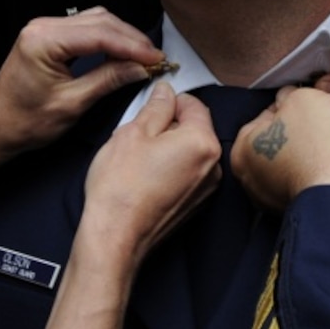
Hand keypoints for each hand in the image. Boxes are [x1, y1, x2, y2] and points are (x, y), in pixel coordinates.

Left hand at [0, 7, 166, 160]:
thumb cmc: (25, 122)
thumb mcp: (72, 104)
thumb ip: (108, 80)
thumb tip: (139, 68)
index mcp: (43, 41)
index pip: (100, 34)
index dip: (133, 46)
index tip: (156, 59)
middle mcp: (41, 27)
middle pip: (100, 21)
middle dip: (131, 39)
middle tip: (155, 59)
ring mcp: (43, 29)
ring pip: (95, 21)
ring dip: (121, 37)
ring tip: (143, 57)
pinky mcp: (48, 36)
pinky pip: (84, 28)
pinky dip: (107, 38)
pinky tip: (121, 52)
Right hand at [80, 84, 220, 271]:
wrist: (116, 236)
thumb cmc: (120, 186)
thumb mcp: (133, 132)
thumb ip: (155, 107)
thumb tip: (166, 92)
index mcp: (202, 142)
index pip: (194, 104)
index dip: (169, 101)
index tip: (150, 108)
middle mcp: (213, 165)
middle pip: (194, 129)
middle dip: (169, 127)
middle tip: (138, 137)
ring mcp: (207, 188)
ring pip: (189, 152)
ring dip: (168, 148)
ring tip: (139, 160)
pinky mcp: (196, 204)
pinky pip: (187, 174)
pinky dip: (170, 169)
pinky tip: (146, 177)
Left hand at [231, 87, 329, 210]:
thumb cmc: (321, 146)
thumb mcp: (302, 98)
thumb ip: (291, 96)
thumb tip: (292, 98)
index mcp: (243, 152)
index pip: (264, 117)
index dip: (290, 104)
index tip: (305, 101)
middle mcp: (257, 181)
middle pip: (287, 140)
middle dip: (309, 129)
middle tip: (325, 120)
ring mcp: (283, 199)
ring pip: (310, 159)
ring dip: (329, 149)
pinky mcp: (313, 208)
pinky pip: (327, 178)